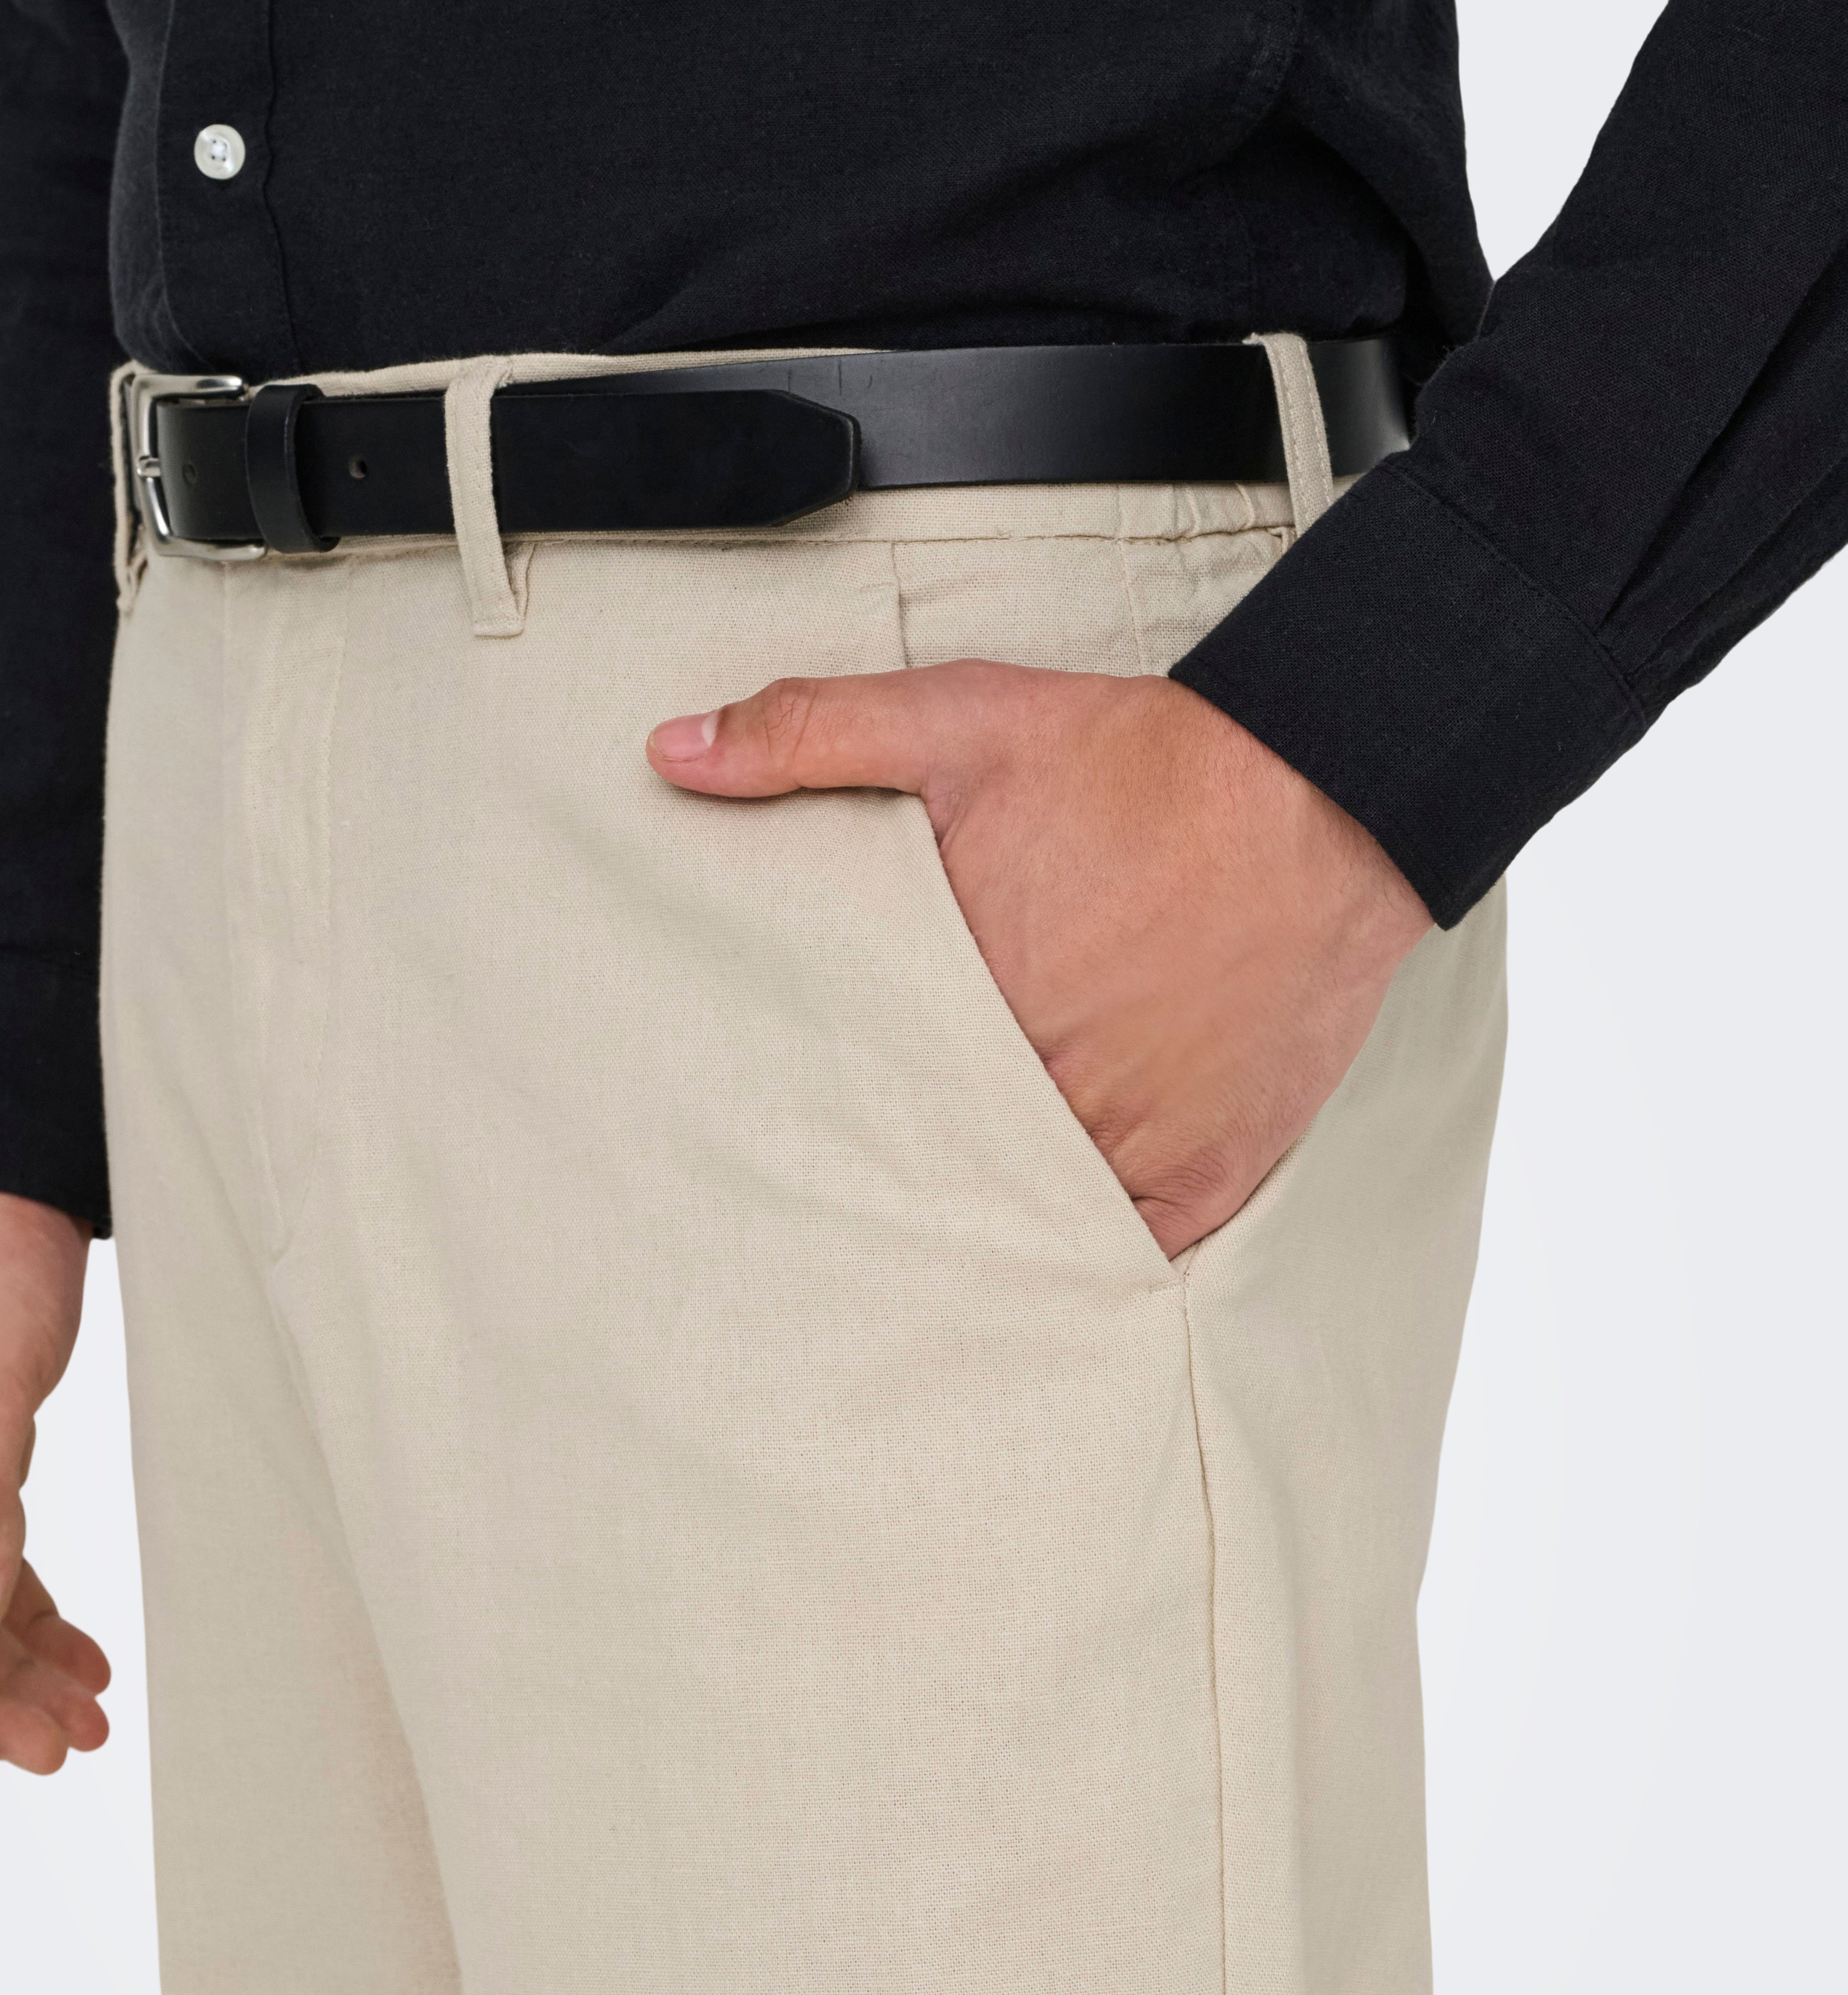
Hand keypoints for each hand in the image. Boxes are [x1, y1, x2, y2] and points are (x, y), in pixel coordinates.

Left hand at [648, 666, 1429, 1255]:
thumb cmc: (1142, 764)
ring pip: (1024, 1225)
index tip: (782, 1150)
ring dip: (983, 1231)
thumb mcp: (963, 723)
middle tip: (830, 1227)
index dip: (825, 1125)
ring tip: (920, 1267)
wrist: (1321, 792)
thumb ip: (812, 734)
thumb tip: (673, 753)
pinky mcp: (1207, 1176)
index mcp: (969, 1002)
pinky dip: (1084, 1260)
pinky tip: (1035, 1271)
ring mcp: (1132, 1145)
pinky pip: (1125, 1254)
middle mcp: (1048, 1090)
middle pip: (941, 1170)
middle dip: (900, 1182)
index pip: (862, 1102)